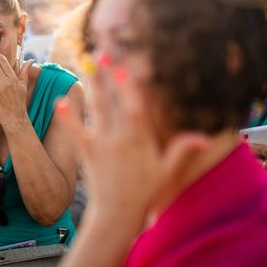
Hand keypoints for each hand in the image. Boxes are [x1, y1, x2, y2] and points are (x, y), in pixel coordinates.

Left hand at [59, 59, 207, 227]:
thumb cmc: (145, 193)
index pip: (135, 108)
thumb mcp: (167, 172)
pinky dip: (67, 115)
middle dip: (107, 76)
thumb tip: (206, 138)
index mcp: (139, 140)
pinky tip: (60, 99)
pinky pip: (75, 130)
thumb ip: (183, 150)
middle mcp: (119, 138)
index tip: (125, 70)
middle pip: (112, 101)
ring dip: (92, 86)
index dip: (129, 88)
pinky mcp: (86, 152)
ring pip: (96, 109)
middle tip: (102, 53)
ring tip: (87, 65)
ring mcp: (101, 144)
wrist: (117, 214)